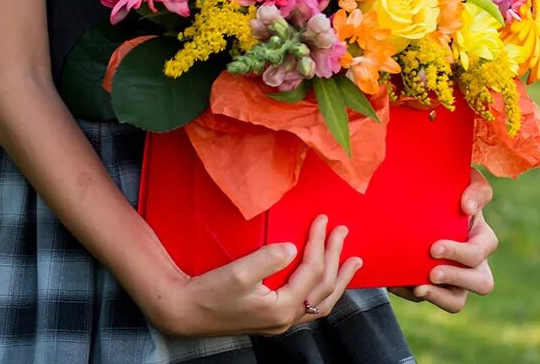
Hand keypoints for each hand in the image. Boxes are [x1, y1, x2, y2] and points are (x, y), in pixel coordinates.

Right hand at [151, 214, 360, 337]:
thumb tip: (293, 248)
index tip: (322, 219)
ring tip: (353, 262)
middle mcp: (286, 319)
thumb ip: (268, 258)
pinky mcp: (273, 319)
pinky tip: (326, 281)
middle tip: (343, 231)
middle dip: (336, 257)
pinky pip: (309, 306)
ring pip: (321, 302)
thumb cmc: (210, 292)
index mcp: (281, 307)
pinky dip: (323, 291)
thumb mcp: (238, 272)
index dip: (319, 243)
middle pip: (323, 288)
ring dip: (338, 280)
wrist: (186, 311)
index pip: (311, 271)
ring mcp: (281, 322)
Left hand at [388, 169, 497, 313]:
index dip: (461, 253)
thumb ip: (475, 188)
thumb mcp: (463, 181)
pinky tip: (395, 282)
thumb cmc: (445, 189)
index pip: (482, 250)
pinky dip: (411, 293)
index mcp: (481, 236)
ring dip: (440, 297)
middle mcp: (473, 262)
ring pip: (457, 301)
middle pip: (481, 283)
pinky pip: (428, 299)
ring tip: (419, 287)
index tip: (434, 247)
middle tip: (432, 271)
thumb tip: (467, 207)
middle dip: (456, 278)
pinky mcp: (434, 286)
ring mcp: (454, 278)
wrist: (414, 199)